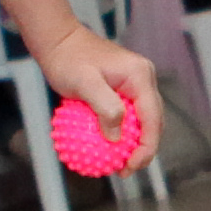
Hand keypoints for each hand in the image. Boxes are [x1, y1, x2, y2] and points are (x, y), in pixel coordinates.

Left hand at [39, 28, 162, 170]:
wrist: (58, 40)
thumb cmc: (67, 59)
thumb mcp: (84, 83)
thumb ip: (105, 108)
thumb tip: (116, 139)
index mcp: (140, 76)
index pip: (152, 119)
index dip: (146, 147)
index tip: (130, 166)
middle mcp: (143, 79)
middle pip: (152, 122)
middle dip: (143, 150)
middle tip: (124, 170)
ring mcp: (134, 83)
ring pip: (142, 120)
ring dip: (133, 143)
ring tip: (117, 163)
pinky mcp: (123, 88)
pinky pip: (127, 114)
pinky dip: (121, 132)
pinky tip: (107, 147)